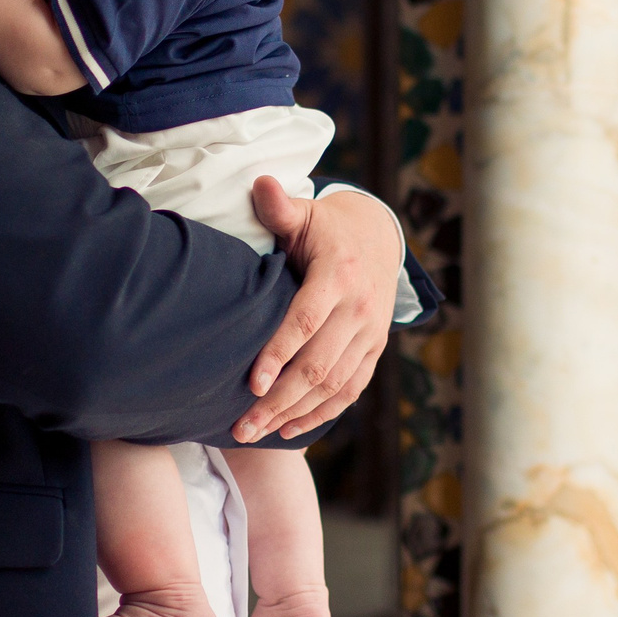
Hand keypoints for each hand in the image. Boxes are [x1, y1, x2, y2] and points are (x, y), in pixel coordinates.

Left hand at [233, 181, 400, 442]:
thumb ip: (280, 207)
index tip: (251, 383)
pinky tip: (289, 429)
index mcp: (338, 275)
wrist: (377, 238)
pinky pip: (350, 391)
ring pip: (333, 385)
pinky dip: (321, 414)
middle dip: (278, 400)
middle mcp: (360, 309)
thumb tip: (260, 184)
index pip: (306, 320)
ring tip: (253, 433)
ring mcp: (371, 333)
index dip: (279, 353)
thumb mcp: (304, 213)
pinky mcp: (375, 350)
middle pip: (318, 365)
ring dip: (294, 413)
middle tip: (239, 425)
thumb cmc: (324, 228)